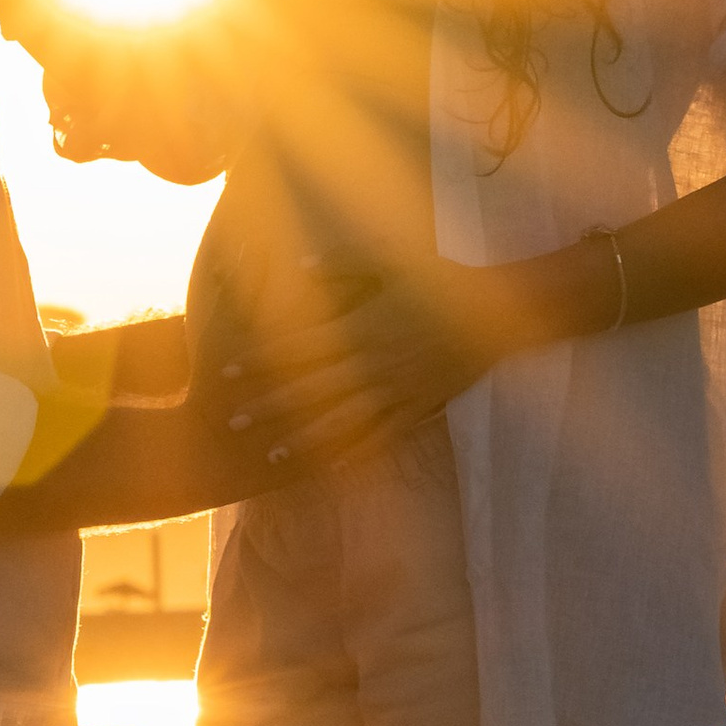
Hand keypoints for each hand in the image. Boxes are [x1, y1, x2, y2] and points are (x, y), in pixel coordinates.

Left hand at [221, 258, 513, 469]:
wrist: (496, 312)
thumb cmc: (440, 279)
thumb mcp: (389, 261)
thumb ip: (341, 265)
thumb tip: (298, 267)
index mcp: (361, 323)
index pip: (299, 344)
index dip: (261, 359)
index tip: (228, 372)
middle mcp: (374, 359)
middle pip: (311, 387)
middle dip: (270, 405)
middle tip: (233, 423)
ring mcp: (397, 387)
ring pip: (343, 418)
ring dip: (306, 436)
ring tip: (274, 453)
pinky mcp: (419, 405)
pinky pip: (383, 433)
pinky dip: (356, 450)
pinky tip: (332, 465)